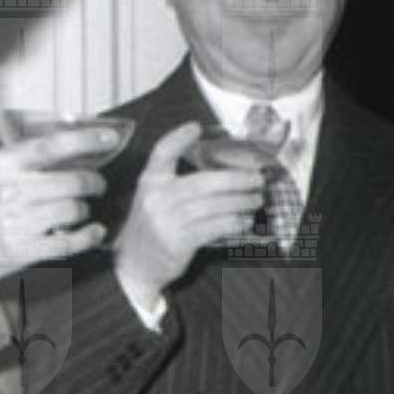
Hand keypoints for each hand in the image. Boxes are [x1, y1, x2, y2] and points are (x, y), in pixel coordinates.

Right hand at [0, 128, 121, 283]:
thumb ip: (26, 161)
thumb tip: (71, 149)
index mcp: (4, 165)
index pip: (53, 145)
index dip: (86, 139)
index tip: (109, 138)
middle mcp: (13, 190)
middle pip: (75, 181)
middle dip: (94, 183)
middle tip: (96, 184)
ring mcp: (19, 221)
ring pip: (75, 209)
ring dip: (84, 210)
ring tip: (78, 210)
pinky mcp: (26, 249)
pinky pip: (71, 241)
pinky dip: (89, 236)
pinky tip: (93, 232)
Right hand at [114, 122, 266, 309]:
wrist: (135, 267)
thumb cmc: (153, 229)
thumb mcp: (154, 200)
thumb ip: (177, 185)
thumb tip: (223, 176)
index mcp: (149, 181)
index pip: (161, 152)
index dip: (178, 138)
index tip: (196, 127)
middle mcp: (157, 197)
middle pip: (203, 181)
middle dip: (236, 179)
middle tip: (257, 179)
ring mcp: (166, 219)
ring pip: (214, 205)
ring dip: (241, 201)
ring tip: (257, 200)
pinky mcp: (178, 240)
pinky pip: (214, 226)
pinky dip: (234, 222)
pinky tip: (245, 221)